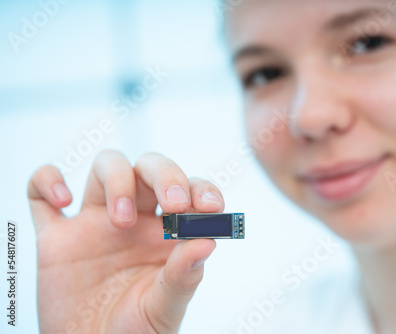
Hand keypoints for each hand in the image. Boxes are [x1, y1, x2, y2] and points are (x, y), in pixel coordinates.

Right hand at [28, 150, 224, 332]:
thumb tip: (208, 242)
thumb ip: (183, 277)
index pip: (190, 193)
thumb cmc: (135, 333)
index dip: (202, 190)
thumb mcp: (164, 311)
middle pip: (151, 168)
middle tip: (174, 203)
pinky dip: (46, 180)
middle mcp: (135, 221)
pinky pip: (40, 194)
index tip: (211, 206)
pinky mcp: (56, 237)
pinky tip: (63, 200)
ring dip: (117, 180)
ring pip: (107, 167)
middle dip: (166, 175)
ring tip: (120, 221)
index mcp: (167, 235)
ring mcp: (95, 224)